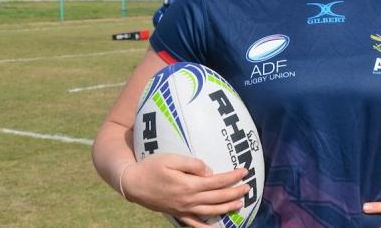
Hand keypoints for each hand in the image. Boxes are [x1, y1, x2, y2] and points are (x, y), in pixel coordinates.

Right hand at [121, 153, 250, 225]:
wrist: (133, 183)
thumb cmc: (151, 167)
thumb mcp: (171, 158)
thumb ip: (193, 164)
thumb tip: (209, 172)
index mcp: (189, 185)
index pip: (217, 181)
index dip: (232, 177)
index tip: (244, 171)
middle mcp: (188, 200)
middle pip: (217, 197)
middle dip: (235, 192)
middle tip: (248, 187)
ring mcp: (183, 209)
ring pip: (210, 211)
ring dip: (227, 208)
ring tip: (240, 203)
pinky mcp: (177, 214)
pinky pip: (194, 224)